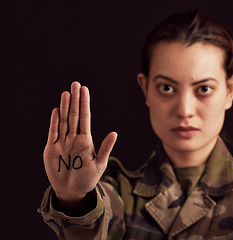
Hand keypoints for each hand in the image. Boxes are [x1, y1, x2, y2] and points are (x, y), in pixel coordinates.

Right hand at [43, 82, 116, 202]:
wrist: (72, 191)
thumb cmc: (87, 178)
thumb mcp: (99, 164)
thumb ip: (105, 148)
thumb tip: (114, 133)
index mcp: (86, 140)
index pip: (85, 118)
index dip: (85, 103)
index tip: (85, 90)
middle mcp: (74, 138)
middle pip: (74, 115)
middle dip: (76, 100)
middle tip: (76, 84)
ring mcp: (63, 142)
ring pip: (64, 121)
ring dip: (65, 107)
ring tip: (67, 93)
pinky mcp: (52, 149)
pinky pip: (53, 133)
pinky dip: (54, 122)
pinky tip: (57, 110)